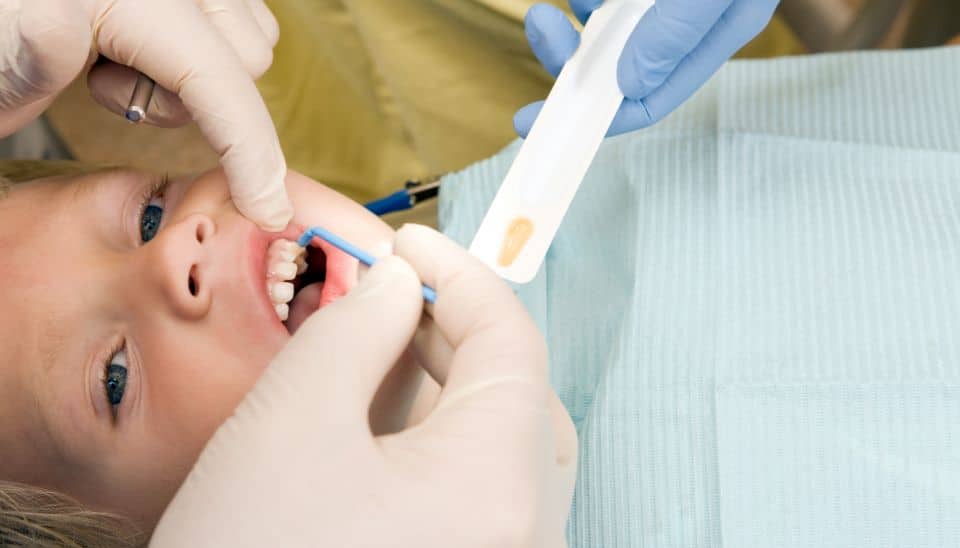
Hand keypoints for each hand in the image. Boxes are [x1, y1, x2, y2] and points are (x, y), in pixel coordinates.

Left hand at [0, 0, 290, 229]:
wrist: (2, 23)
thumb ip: (28, 50)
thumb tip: (62, 23)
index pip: (216, 78)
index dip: (251, 154)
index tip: (268, 213)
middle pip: (249, 56)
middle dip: (195, 97)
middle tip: (103, 85)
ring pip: (254, 35)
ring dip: (204, 71)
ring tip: (114, 60)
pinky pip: (240, 17)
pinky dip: (208, 47)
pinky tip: (139, 43)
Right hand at [150, 225, 577, 546]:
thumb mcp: (291, 424)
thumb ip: (356, 331)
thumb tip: (396, 283)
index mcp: (497, 488)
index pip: (513, 346)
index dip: (463, 277)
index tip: (411, 243)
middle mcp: (523, 531)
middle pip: (519, 396)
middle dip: (458, 331)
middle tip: (395, 292)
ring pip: (501, 444)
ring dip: (448, 383)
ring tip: (379, 348)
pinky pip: (478, 489)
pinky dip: (440, 438)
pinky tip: (381, 418)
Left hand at [514, 0, 778, 135]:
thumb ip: (679, 28)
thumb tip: (630, 83)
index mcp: (709, 36)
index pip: (652, 96)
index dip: (601, 114)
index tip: (546, 115)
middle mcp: (680, 19)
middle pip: (615, 62)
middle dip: (570, 53)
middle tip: (541, 24)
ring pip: (601, 21)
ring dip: (574, 14)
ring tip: (551, 6)